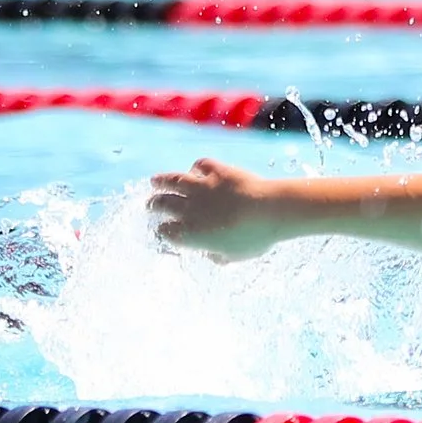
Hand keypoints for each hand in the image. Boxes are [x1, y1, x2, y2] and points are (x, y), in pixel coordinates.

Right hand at [149, 158, 280, 260]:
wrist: (270, 211)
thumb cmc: (255, 238)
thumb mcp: (235, 256)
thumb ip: (219, 256)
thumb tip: (212, 256)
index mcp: (191, 234)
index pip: (165, 232)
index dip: (163, 231)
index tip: (163, 230)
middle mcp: (190, 209)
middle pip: (162, 204)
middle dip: (153, 204)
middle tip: (151, 204)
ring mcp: (202, 187)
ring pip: (172, 180)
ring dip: (161, 181)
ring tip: (155, 181)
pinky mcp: (217, 171)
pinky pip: (200, 165)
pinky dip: (196, 168)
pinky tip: (195, 169)